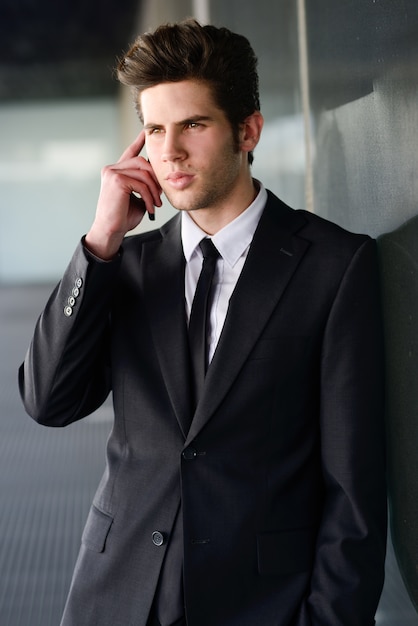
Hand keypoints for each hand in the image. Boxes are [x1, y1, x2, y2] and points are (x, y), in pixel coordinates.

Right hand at [85, 131, 161, 259]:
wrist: (111, 231)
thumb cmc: (123, 218)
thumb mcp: (138, 198)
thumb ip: (145, 185)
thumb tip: (159, 178)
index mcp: (116, 172)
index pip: (130, 153)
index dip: (139, 141)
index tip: (146, 132)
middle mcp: (112, 169)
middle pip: (142, 162)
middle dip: (155, 178)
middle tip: (160, 196)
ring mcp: (112, 172)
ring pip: (143, 172)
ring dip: (154, 190)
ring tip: (156, 204)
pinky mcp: (116, 180)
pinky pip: (141, 184)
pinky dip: (149, 197)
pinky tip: (150, 208)